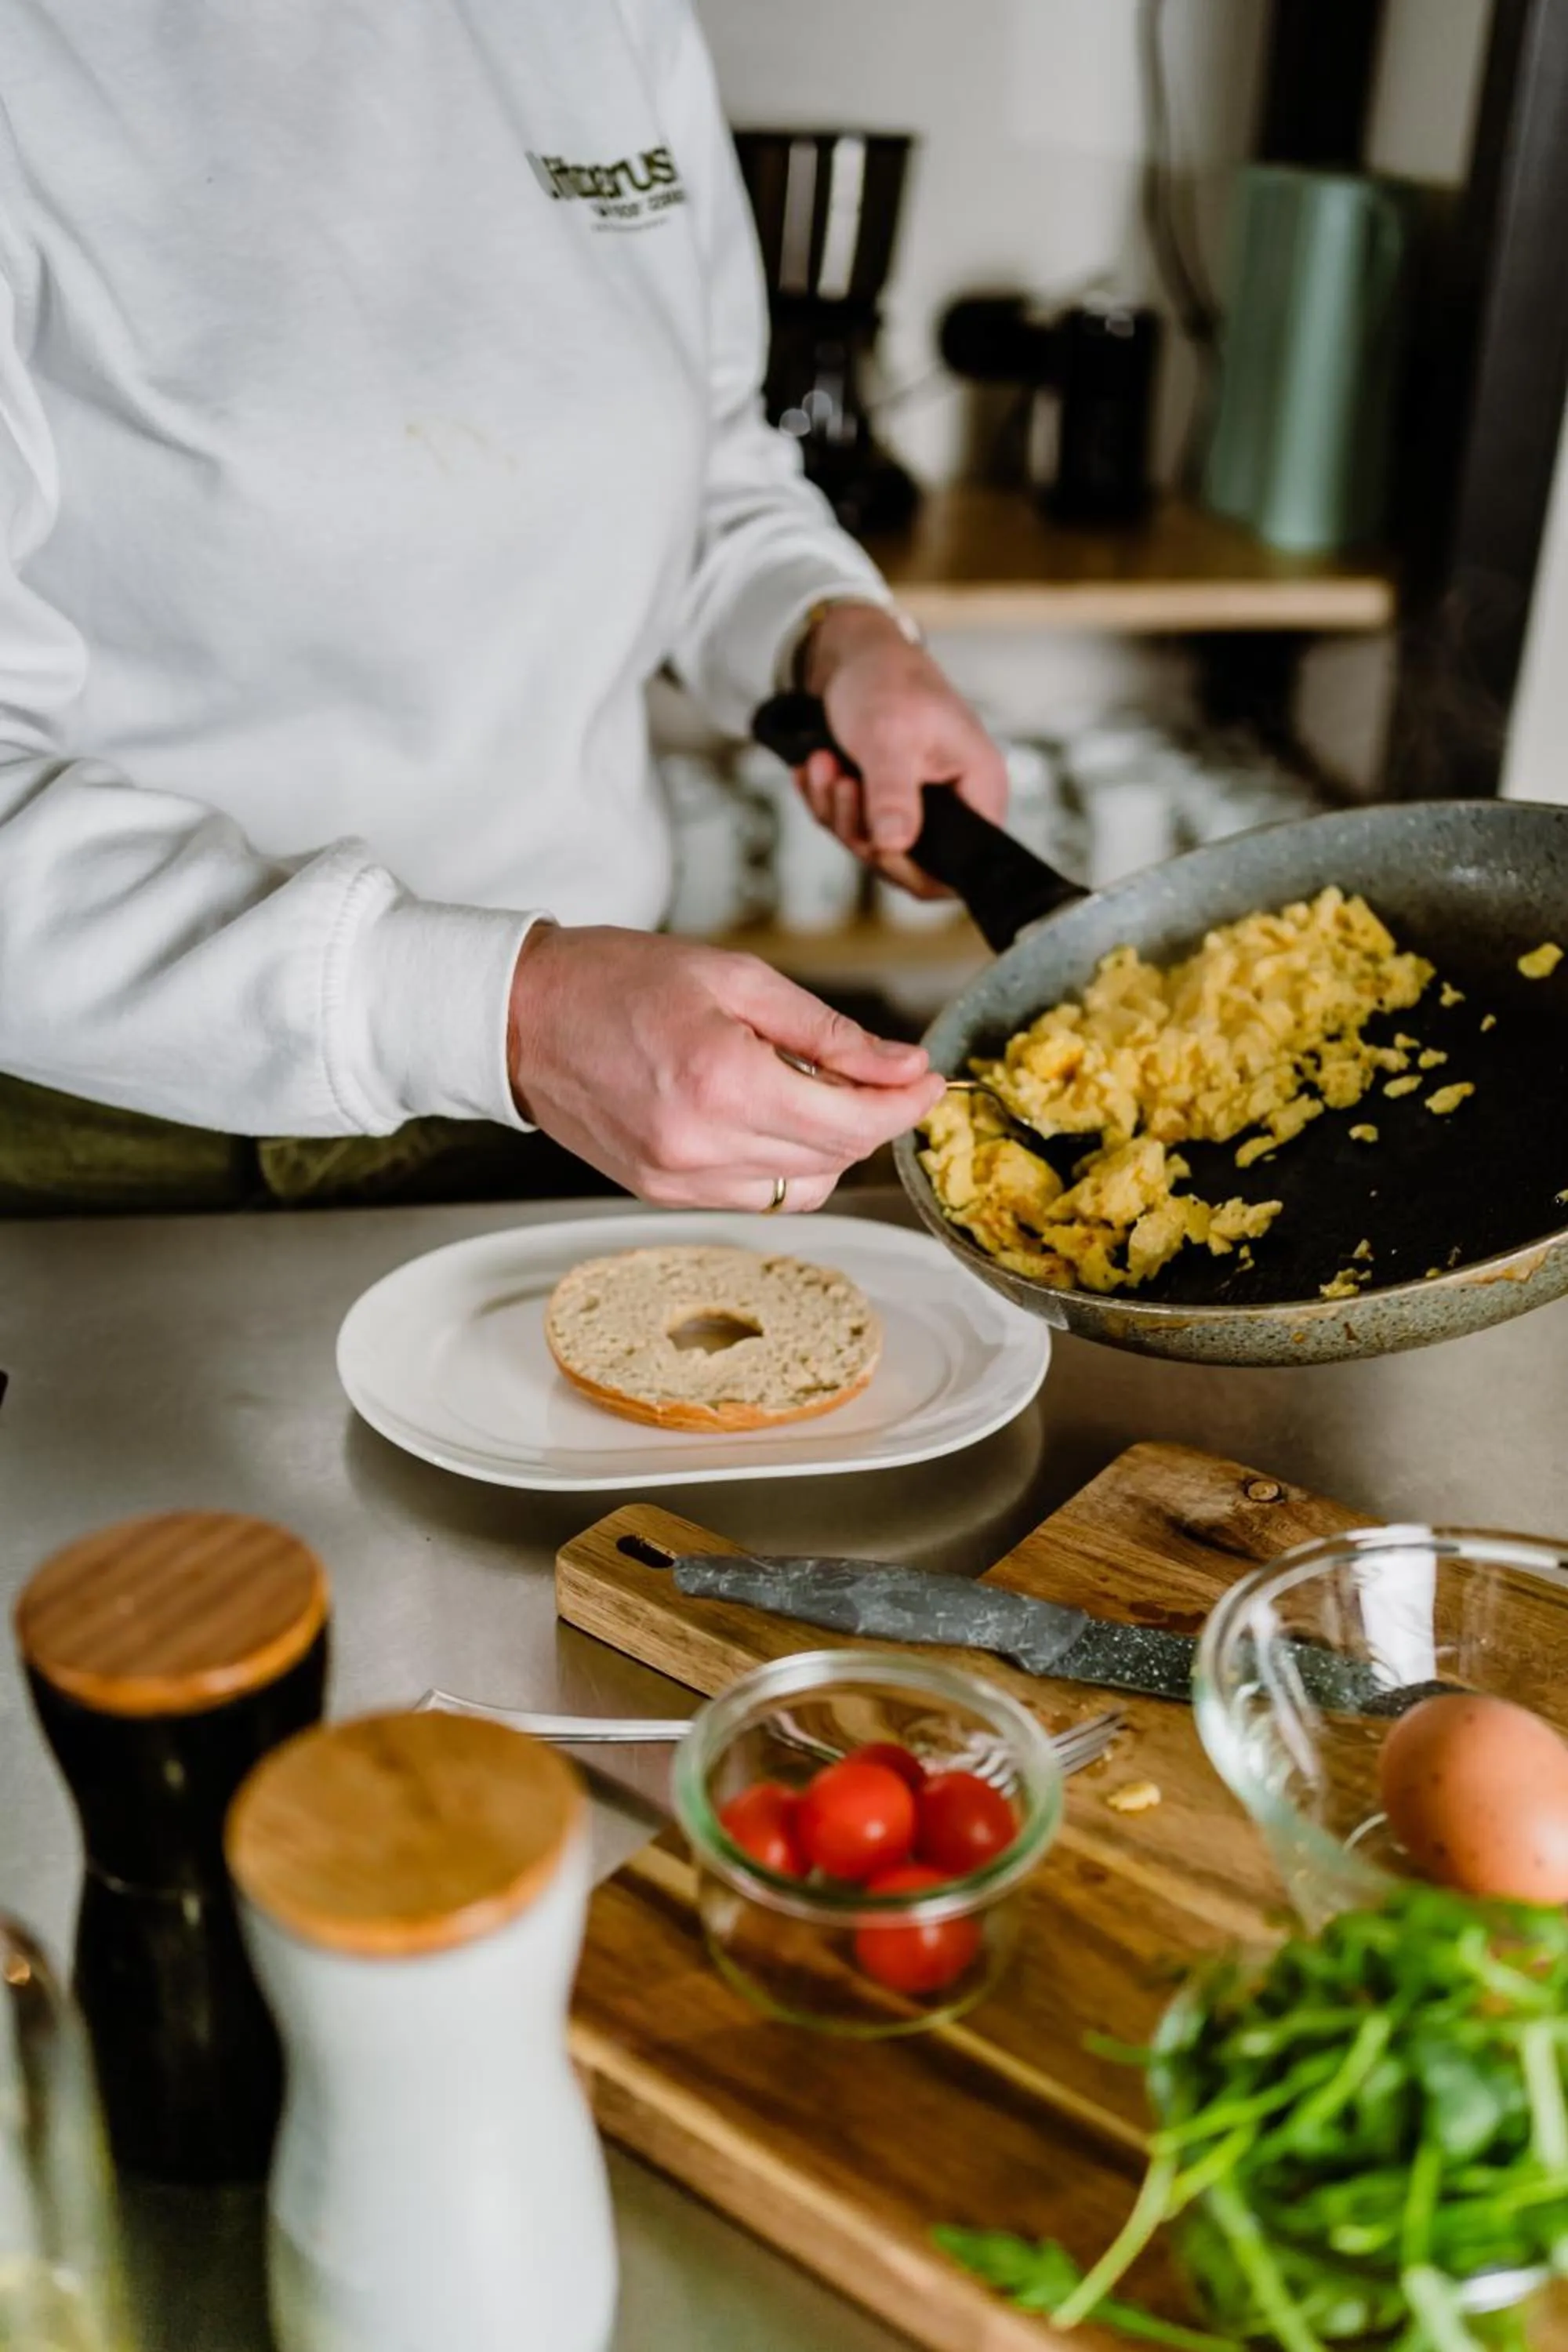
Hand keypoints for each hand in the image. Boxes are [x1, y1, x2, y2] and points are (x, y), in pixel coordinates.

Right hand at [507, 924, 944, 1211]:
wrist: (520, 1018)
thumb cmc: (616, 979)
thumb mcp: (735, 978)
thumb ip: (827, 1032)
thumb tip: (901, 1066)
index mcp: (724, 1083)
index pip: (852, 1122)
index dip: (904, 1104)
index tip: (926, 1079)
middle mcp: (702, 1146)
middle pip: (836, 1158)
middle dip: (874, 1118)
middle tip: (882, 1072)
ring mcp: (679, 1180)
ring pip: (804, 1187)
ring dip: (830, 1144)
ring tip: (810, 1087)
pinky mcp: (663, 1193)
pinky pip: (757, 1195)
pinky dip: (783, 1161)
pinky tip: (767, 1113)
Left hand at [795, 603, 1007, 897]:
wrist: (856, 655)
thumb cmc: (888, 681)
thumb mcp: (888, 736)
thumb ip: (893, 794)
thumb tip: (894, 846)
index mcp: (979, 790)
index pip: (962, 866)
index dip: (915, 870)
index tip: (876, 844)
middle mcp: (956, 803)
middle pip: (908, 862)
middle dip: (860, 830)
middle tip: (841, 783)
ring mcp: (919, 805)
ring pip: (872, 845)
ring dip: (835, 810)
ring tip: (822, 763)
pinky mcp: (886, 802)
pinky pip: (852, 825)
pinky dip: (827, 801)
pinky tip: (815, 768)